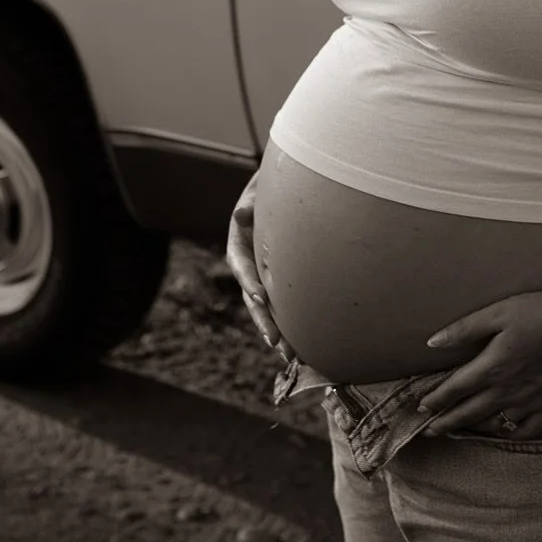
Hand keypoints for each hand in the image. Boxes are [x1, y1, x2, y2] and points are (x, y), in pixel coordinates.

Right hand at [225, 171, 293, 363]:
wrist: (287, 187)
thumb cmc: (271, 186)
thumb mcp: (259, 190)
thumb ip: (251, 203)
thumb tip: (241, 213)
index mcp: (239, 242)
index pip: (240, 265)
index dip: (248, 281)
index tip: (259, 296)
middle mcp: (249, 263)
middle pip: (253, 296)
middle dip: (264, 320)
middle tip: (275, 342)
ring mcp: (264, 274)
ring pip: (268, 308)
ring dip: (277, 331)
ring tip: (289, 355)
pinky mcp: (280, 280)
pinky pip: (284, 304)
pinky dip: (290, 324)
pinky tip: (302, 346)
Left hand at [415, 289, 541, 437]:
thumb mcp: (498, 313)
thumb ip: (465, 329)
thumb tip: (433, 342)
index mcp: (492, 367)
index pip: (455, 389)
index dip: (436, 399)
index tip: (422, 407)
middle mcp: (508, 391)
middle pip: (470, 412)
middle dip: (448, 422)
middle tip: (431, 430)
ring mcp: (531, 402)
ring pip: (496, 424)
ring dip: (476, 429)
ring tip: (462, 431)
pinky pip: (530, 430)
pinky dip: (514, 434)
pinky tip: (507, 433)